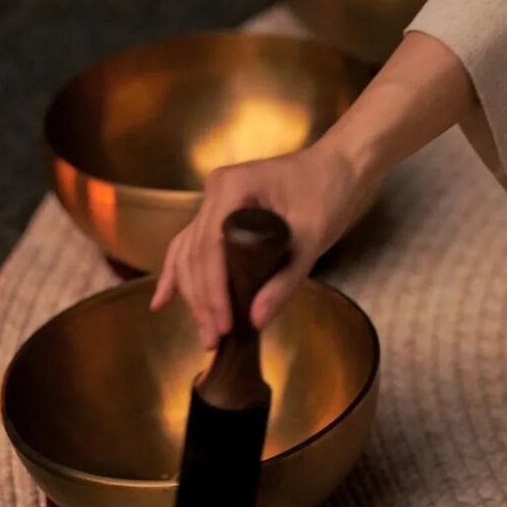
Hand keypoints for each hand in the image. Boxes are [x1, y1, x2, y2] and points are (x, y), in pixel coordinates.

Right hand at [150, 144, 381, 348]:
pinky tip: (162, 301)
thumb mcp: (312, 239)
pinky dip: (181, 274)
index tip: (223, 325)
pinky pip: (194, 246)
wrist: (344, 167)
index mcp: (231, 189)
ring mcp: (215, 202)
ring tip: (203, 333)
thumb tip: (255, 321)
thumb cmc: (331, 192)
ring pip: (190, 255)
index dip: (212, 292)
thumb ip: (285, 280)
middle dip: (201, 301)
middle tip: (212, 340)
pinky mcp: (223, 214)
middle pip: (195, 255)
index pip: (209, 249)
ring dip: (193, 295)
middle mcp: (214, 192)